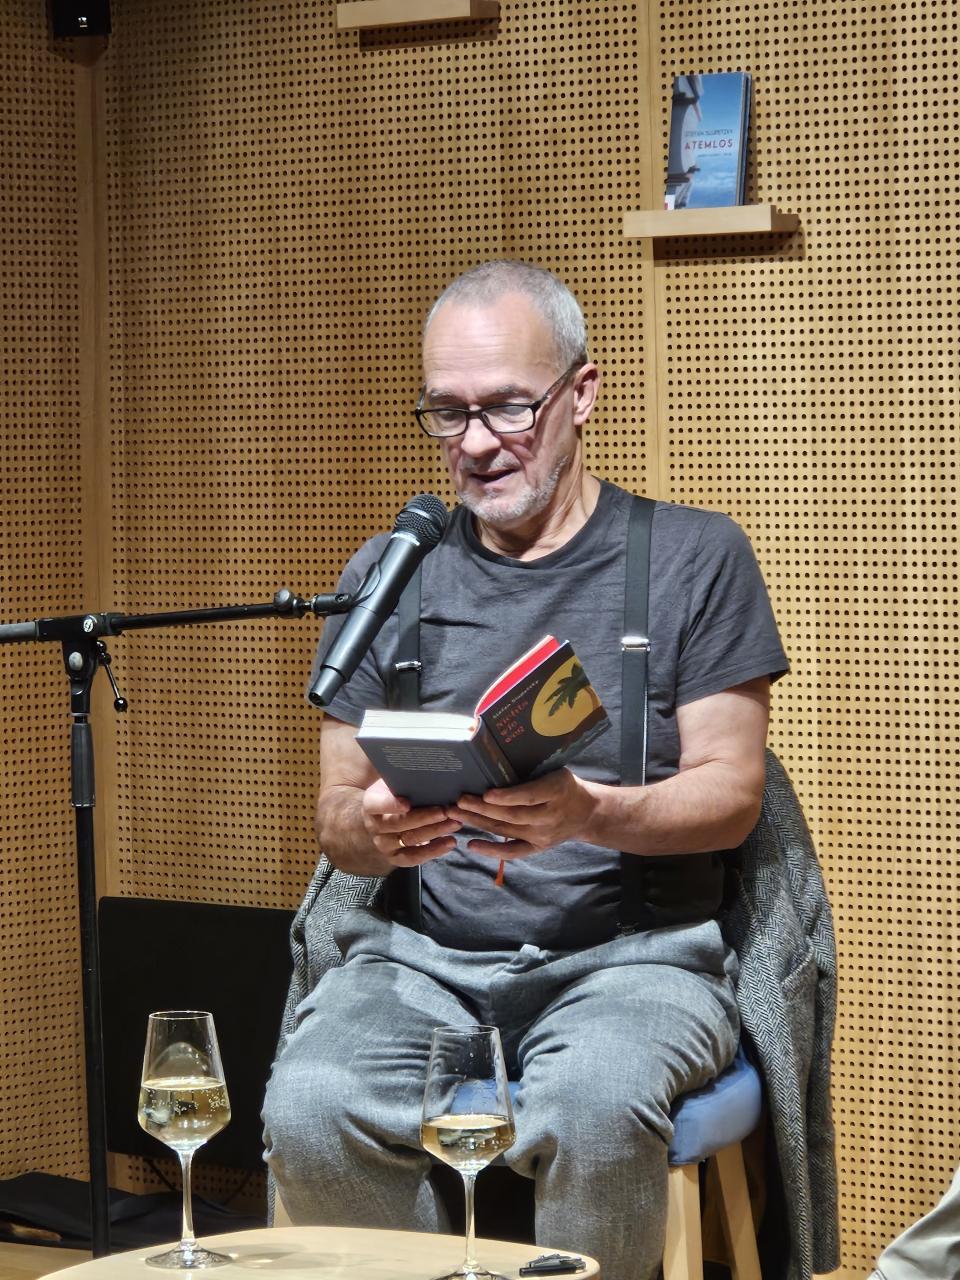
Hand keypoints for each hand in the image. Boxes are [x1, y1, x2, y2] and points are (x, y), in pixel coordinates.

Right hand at [361, 777, 461, 867]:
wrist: (379, 817)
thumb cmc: (392, 794)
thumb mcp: (392, 783)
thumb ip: (404, 780)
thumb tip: (428, 765)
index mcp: (371, 804)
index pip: (377, 804)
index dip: (390, 804)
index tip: (407, 802)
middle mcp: (374, 826)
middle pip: (398, 824)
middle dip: (424, 818)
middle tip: (445, 811)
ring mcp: (384, 844)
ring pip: (409, 840)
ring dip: (434, 832)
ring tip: (455, 824)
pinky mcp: (394, 858)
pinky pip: (413, 858)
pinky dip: (433, 851)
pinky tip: (450, 842)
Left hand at [446, 768, 595, 860]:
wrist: (587, 812)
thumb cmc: (564, 785)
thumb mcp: (555, 771)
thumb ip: (530, 769)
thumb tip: (495, 752)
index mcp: (556, 792)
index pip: (529, 796)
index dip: (507, 797)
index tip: (486, 793)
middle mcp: (549, 817)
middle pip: (512, 815)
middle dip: (482, 809)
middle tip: (459, 802)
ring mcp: (543, 835)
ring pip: (506, 830)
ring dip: (478, 823)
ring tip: (456, 814)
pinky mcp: (538, 847)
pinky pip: (513, 852)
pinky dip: (492, 850)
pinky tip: (471, 845)